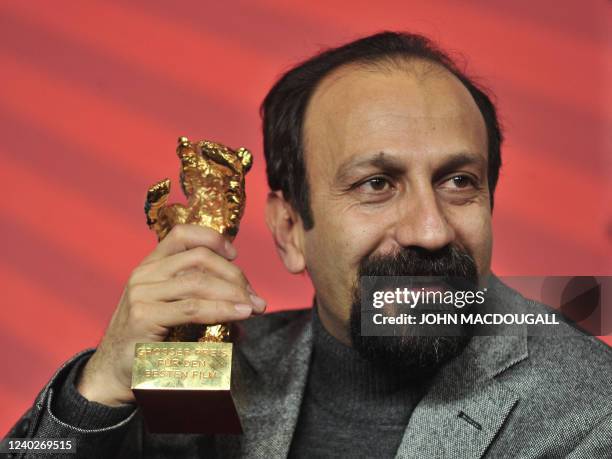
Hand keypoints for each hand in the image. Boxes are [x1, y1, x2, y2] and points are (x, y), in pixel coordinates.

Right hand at [76, 224, 265, 405]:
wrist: (116, 373)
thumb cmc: (150, 341)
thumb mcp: (172, 309)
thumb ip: (199, 296)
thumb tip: (246, 300)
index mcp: (150, 265)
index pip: (182, 234)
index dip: (212, 238)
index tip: (235, 254)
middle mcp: (144, 274)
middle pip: (199, 258)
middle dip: (234, 274)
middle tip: (255, 297)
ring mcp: (141, 294)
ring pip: (198, 281)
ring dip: (233, 293)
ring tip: (254, 307)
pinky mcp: (143, 317)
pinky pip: (192, 308)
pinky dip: (222, 309)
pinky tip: (240, 314)